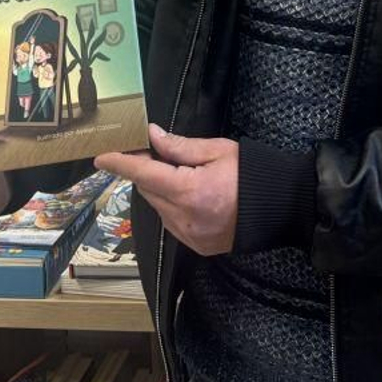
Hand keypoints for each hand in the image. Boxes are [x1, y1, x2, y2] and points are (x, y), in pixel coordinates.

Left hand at [95, 123, 237, 256]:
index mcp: (190, 191)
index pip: (144, 176)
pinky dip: (172, 207)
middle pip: (149, 191)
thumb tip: (152, 136)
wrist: (280, 208)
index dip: (121, 165)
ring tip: (181, 175)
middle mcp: (184, 218)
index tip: (101, 158)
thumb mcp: (218, 150)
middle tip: (154, 154)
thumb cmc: (251, 174)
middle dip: (146, 172)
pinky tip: (191, 196)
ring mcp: (190, 235)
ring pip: (158, 208)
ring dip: (160, 190)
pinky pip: (172, 222)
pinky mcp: (196, 245)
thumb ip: (181, 147)